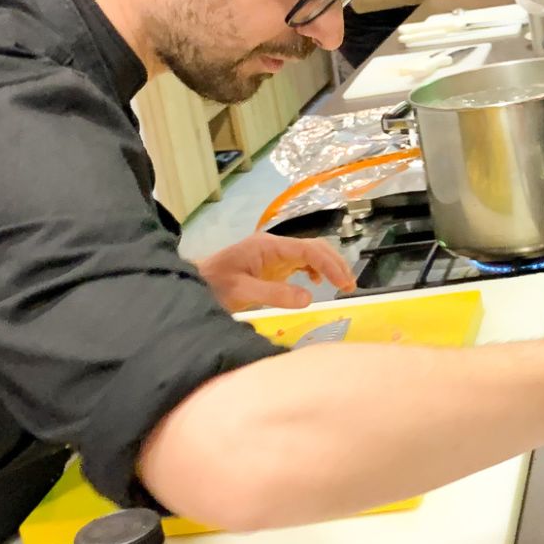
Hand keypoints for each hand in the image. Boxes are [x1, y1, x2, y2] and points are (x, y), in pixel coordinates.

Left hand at [196, 233, 354, 311]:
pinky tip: (316, 284)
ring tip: (342, 286)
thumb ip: (274, 294)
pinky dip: (315, 271)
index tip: (343, 284)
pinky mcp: (272, 265)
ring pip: (310, 254)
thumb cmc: (213, 286)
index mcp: (269, 246)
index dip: (329, 265)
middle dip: (335, 264)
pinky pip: (301, 263)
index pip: (308, 249)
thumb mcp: (241, 292)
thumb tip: (309, 297)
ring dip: (329, 267)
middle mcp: (275, 246)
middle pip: (314, 247)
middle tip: (350, 287)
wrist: (194, 285)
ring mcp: (274, 255)